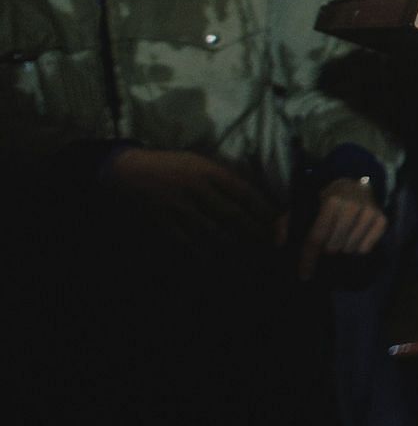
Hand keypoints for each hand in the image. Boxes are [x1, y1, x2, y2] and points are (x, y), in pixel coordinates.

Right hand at [105, 147, 276, 245]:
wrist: (129, 171)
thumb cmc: (171, 165)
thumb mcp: (200, 161)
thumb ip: (224, 178)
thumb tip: (252, 198)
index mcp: (209, 170)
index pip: (243, 191)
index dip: (263, 209)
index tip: (280, 222)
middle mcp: (196, 188)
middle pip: (232, 215)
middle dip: (254, 232)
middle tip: (272, 246)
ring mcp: (179, 208)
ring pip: (213, 232)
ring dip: (235, 247)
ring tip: (253, 259)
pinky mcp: (163, 224)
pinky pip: (188, 243)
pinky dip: (205, 255)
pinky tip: (219, 264)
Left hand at [294, 178, 387, 278]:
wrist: (355, 184)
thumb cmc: (326, 199)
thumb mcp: (303, 206)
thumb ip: (286, 223)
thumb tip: (280, 243)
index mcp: (331, 202)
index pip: (317, 238)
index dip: (308, 259)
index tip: (304, 275)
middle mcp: (352, 206)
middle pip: (334, 247)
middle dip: (326, 253)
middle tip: (324, 251)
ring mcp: (369, 213)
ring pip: (350, 249)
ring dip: (342, 251)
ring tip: (339, 245)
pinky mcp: (381, 219)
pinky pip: (366, 248)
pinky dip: (358, 250)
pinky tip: (353, 242)